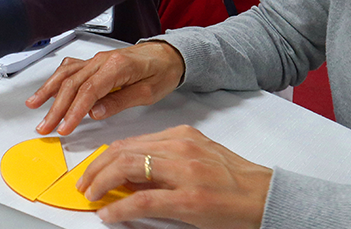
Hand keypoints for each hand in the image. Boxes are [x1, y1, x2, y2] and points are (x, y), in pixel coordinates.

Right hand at [27, 40, 184, 134]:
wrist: (168, 54)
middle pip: (72, 84)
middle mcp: (102, 60)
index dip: (73, 111)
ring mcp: (96, 60)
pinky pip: (70, 69)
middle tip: (44, 127)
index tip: (64, 128)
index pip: (88, 91)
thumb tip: (94, 113)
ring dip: (48, 91)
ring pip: (66, 74)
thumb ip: (120, 101)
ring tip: (33, 107)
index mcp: (117, 66)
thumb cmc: (162, 71)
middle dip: (56, 108)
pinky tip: (47, 89)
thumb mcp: (148, 92)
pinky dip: (55, 79)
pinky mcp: (94, 62)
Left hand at [78, 126, 271, 228]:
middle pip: (122, 152)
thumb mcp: (199, 157)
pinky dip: (120, 208)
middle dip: (95, 168)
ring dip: (101, 184)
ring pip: (127, 169)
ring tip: (91, 197)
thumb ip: (166, 160)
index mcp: (182, 136)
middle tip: (83, 184)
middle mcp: (180, 148)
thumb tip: (129, 175)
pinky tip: (110, 214)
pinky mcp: (189, 200)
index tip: (92, 169)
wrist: (267, 196)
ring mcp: (185, 173)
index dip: (104, 156)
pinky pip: (143, 201)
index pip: (130, 141)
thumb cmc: (235, 181)